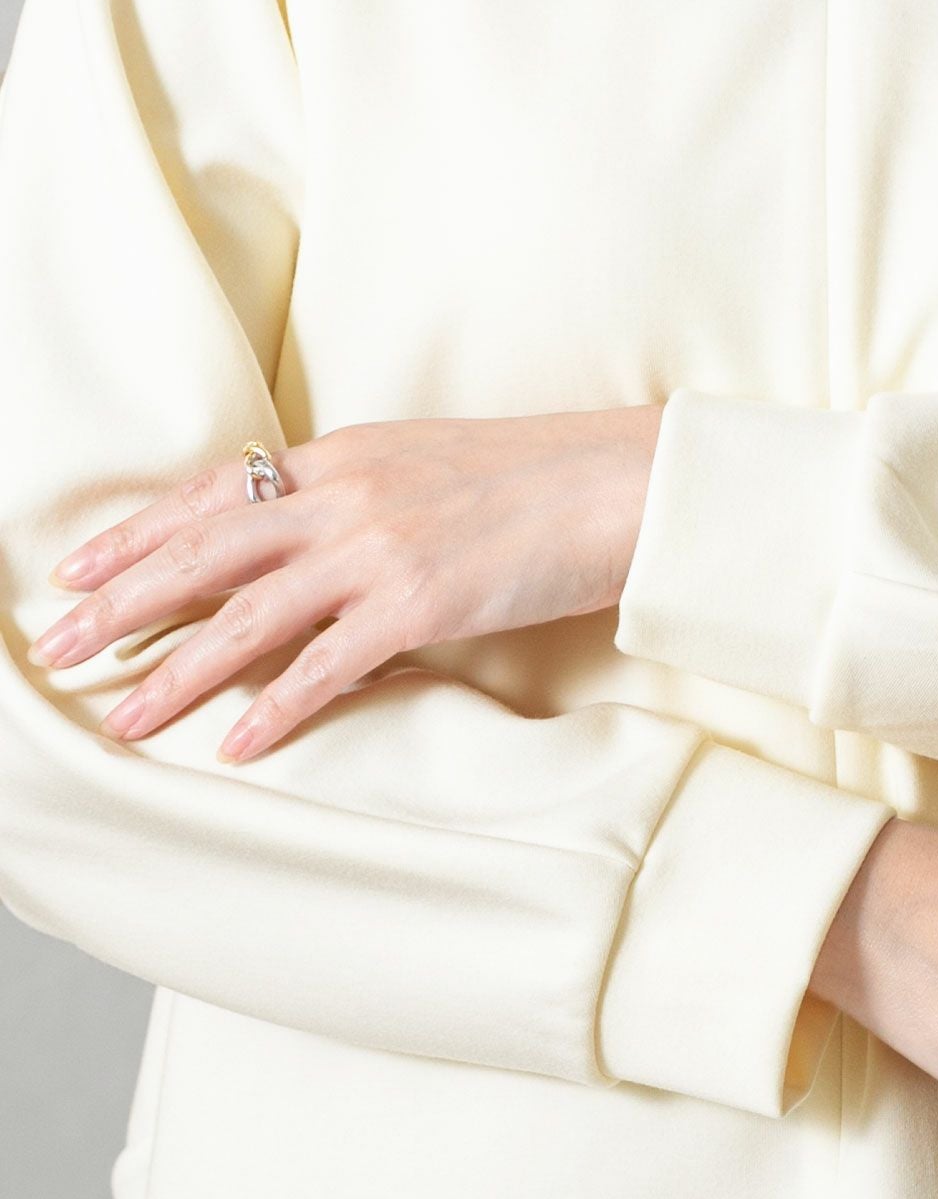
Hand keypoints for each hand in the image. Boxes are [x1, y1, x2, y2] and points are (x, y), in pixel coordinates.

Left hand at [25, 406, 664, 761]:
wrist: (620, 483)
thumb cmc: (541, 477)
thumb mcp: (434, 463)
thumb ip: (365, 491)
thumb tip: (315, 532)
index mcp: (347, 455)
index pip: (214, 491)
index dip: (138, 533)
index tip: (79, 567)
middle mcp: (347, 495)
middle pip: (204, 551)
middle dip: (121, 603)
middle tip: (57, 646)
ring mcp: (380, 549)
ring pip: (247, 617)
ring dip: (175, 671)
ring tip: (122, 715)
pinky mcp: (422, 603)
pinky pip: (327, 666)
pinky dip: (275, 708)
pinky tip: (236, 743)